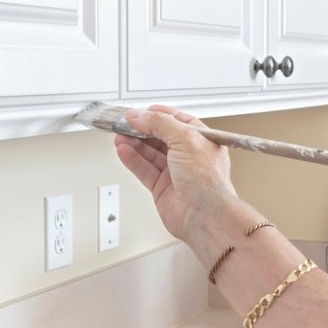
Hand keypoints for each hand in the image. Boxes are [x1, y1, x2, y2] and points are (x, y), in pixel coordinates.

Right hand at [113, 105, 239, 241]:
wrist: (205, 215)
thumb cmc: (208, 181)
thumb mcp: (186, 138)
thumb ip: (160, 123)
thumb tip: (140, 116)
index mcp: (201, 140)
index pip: (176, 121)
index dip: (157, 115)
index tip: (140, 112)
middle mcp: (188, 155)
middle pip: (160, 136)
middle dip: (141, 129)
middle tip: (124, 123)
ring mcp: (174, 172)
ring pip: (149, 153)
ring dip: (133, 143)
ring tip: (119, 136)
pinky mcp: (162, 187)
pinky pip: (144, 169)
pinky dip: (132, 159)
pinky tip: (123, 150)